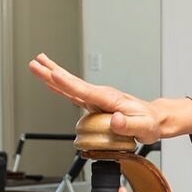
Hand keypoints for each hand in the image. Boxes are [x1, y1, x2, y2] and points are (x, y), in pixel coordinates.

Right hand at [27, 53, 191, 143]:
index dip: (69, 84)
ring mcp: (98, 99)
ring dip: (53, 75)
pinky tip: (50, 81)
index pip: (86, 91)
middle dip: (53, 73)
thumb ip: (129, 126)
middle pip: (73, 83)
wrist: (155, 119)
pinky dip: (60, 86)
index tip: (55, 74)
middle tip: (35, 62)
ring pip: (71, 85)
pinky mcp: (95, 104)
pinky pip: (74, 93)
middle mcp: (102, 96)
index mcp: (111, 100)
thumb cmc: (150, 124)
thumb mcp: (144, 128)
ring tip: (36, 65)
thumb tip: (116, 120)